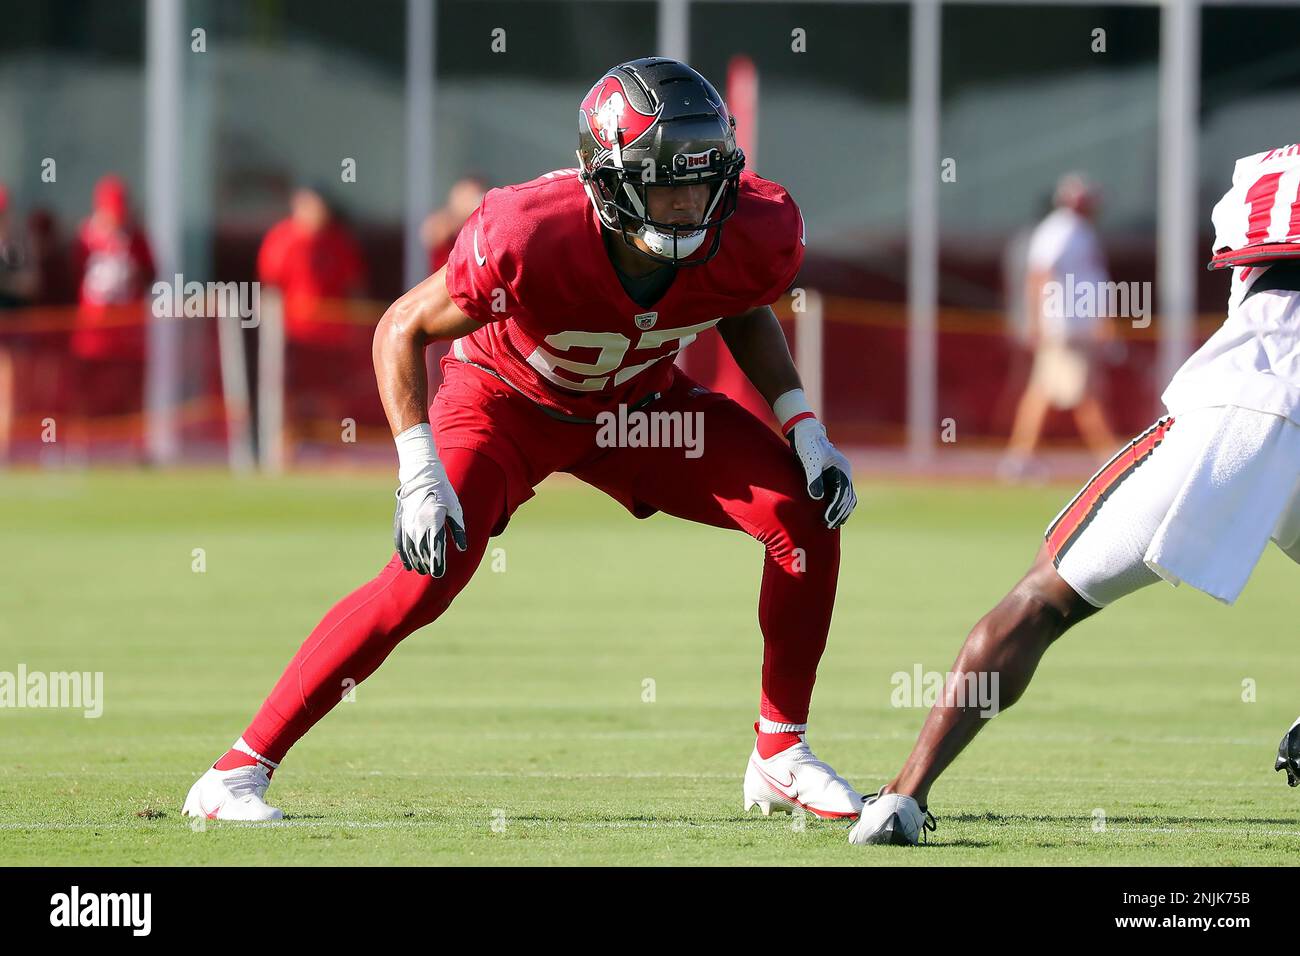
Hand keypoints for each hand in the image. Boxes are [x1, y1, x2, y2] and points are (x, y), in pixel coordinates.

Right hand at [391, 425, 467, 576]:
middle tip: (434, 574)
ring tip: (423, 570)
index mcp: (433, 522)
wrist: (421, 475)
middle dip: (428, 564)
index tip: (440, 574)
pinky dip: (405, 555)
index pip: (435, 548)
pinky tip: (408, 564)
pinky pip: (401, 543)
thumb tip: (462, 549)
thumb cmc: (443, 492)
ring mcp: (407, 524)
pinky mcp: (400, 522)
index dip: (437, 563)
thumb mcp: (455, 509)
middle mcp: (418, 525)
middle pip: (423, 551)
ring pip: (411, 549)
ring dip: (417, 561)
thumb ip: (458, 530)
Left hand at [788, 418, 856, 529]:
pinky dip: (837, 505)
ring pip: (846, 497)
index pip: (843, 494)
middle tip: (829, 525)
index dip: (836, 508)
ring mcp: (839, 475)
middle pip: (847, 498)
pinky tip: (830, 514)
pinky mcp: (832, 476)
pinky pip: (839, 494)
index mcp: (842, 469)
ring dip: (840, 511)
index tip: (828, 520)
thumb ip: (814, 479)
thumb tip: (817, 498)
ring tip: (832, 524)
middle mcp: (844, 473)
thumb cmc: (808, 445)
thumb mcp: (810, 462)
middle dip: (840, 513)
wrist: (805, 433)